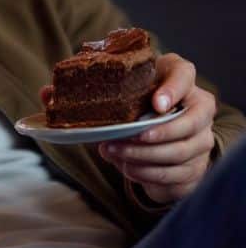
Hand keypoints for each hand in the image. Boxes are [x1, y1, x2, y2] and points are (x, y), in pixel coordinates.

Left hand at [99, 54, 216, 203]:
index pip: (185, 74)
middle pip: (187, 123)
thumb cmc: (135, 105)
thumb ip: (84, 91)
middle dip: (154, 134)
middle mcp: (197, 106)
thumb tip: (47, 94)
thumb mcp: (117, 92)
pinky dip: (147, 173)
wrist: (158, 134)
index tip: (154, 105)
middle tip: (123, 139)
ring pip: (180, 151)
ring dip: (143, 156)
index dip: (173, 89)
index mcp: (177, 77)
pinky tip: (126, 167)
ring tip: (112, 153)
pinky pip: (175, 173)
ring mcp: (201, 137)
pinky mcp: (196, 165)